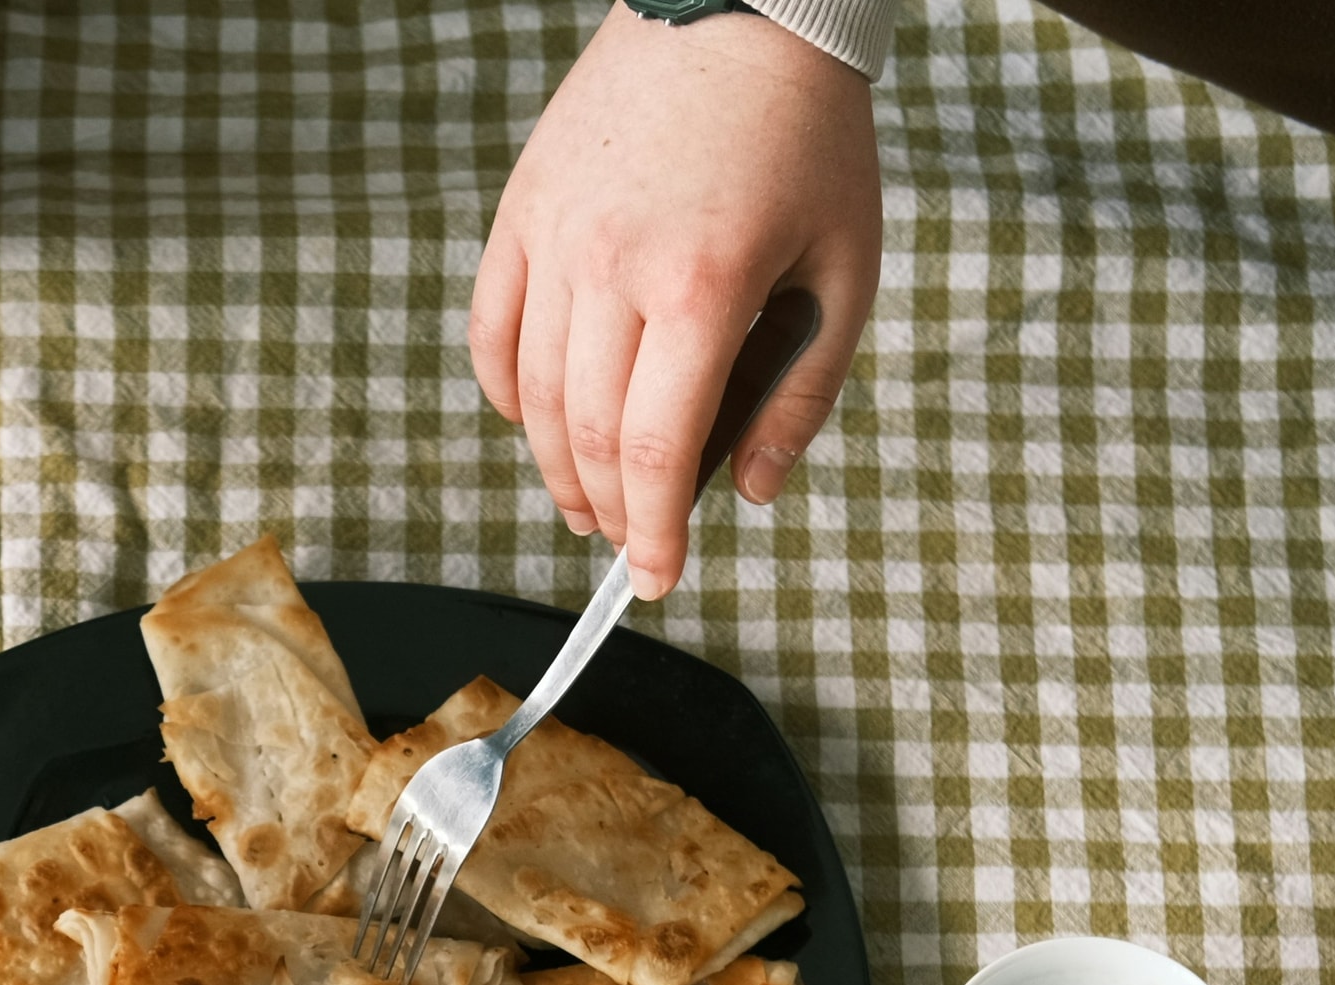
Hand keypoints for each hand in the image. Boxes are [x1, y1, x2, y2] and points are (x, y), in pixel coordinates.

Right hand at [472, 1, 881, 597]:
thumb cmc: (808, 138)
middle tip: (626, 546)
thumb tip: (747, 492)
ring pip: (528, 393)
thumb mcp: (843, 271)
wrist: (745, 7)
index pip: (653, 448)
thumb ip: (801, 394)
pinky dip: (505, 394)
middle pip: (584, 434)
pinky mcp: (523, 210)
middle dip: (606, 511)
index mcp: (703, 285)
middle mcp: (614, 264)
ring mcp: (556, 235)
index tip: (657, 578)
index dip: (652, 532)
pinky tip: (535, 423)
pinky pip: (492, 330)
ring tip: (585, 503)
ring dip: (553, 467)